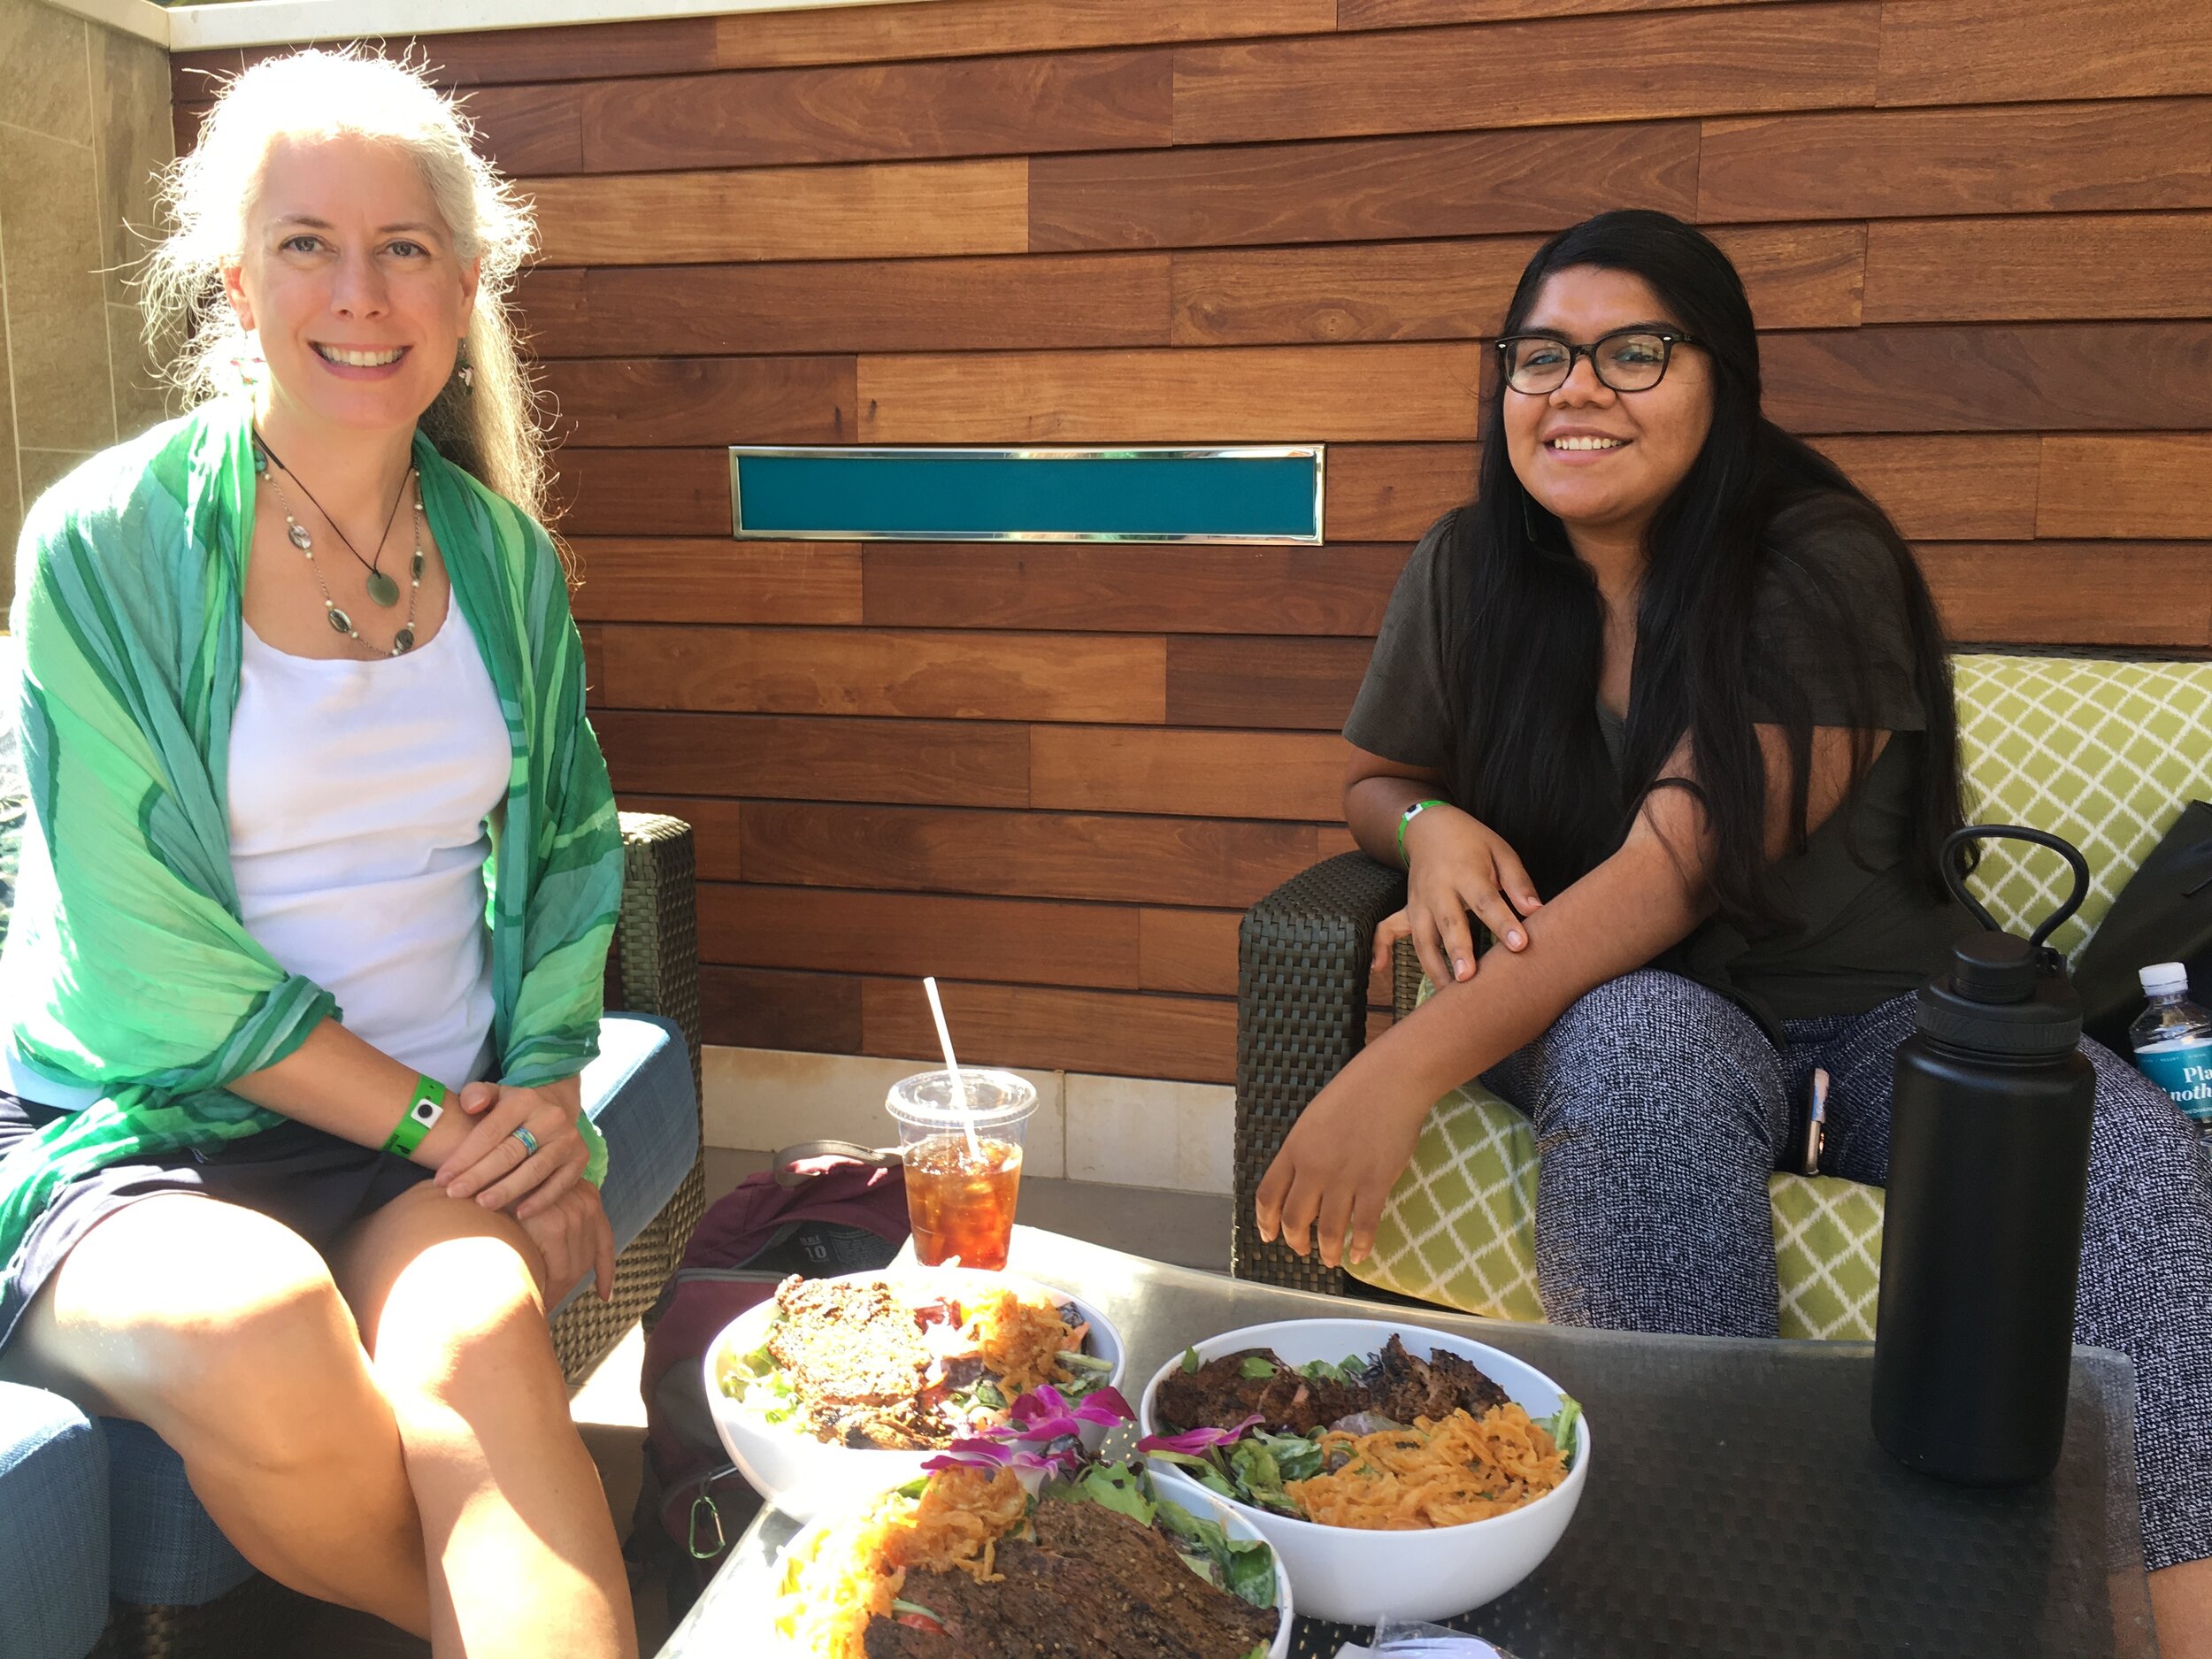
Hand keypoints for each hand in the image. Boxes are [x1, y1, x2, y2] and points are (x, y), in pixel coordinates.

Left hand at [435, 1078, 587, 1216]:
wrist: (556, 1107)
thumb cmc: (512, 1109)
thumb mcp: (494, 1094)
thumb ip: (476, 1094)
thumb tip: (471, 1105)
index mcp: (524, 1100)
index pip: (490, 1132)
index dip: (464, 1157)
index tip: (442, 1179)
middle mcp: (551, 1118)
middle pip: (510, 1153)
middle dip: (479, 1176)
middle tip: (454, 1194)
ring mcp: (568, 1139)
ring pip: (534, 1171)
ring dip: (507, 1190)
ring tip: (482, 1205)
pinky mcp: (580, 1159)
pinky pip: (560, 1184)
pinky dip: (540, 1201)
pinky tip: (519, 1214)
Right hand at [517, 1179, 616, 1302]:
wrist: (486, 1188)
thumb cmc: (509, 1201)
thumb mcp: (542, 1209)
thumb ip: (559, 1223)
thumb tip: (570, 1260)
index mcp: (589, 1198)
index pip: (604, 1241)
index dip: (605, 1270)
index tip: (605, 1294)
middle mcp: (587, 1204)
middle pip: (586, 1257)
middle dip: (571, 1283)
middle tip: (552, 1302)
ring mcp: (573, 1214)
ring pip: (574, 1267)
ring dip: (560, 1289)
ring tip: (545, 1304)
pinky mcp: (554, 1227)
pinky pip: (559, 1270)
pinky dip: (552, 1289)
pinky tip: (545, 1301)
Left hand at [1253, 1068, 1424, 1269]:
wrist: (1390, 1081)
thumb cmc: (1353, 1094)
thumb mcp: (1312, 1120)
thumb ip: (1303, 1152)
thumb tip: (1301, 1184)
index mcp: (1294, 1149)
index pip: (1268, 1195)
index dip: (1265, 1222)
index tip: (1268, 1236)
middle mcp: (1314, 1168)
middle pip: (1294, 1219)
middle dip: (1295, 1242)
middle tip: (1301, 1251)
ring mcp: (1344, 1178)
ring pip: (1329, 1230)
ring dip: (1328, 1252)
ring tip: (1331, 1260)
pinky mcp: (1375, 1183)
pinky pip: (1364, 1226)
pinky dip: (1361, 1246)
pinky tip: (1359, 1255)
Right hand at [1390, 805, 1541, 987]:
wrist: (1430, 827)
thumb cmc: (1472, 842)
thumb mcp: (1501, 851)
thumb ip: (1517, 883)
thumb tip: (1535, 911)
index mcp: (1466, 872)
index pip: (1485, 900)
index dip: (1502, 923)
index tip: (1520, 944)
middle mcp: (1438, 889)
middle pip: (1448, 922)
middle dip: (1458, 951)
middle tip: (1469, 978)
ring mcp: (1419, 901)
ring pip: (1422, 937)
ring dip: (1432, 966)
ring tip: (1448, 994)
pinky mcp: (1407, 908)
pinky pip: (1387, 928)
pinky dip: (1379, 947)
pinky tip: (1379, 969)